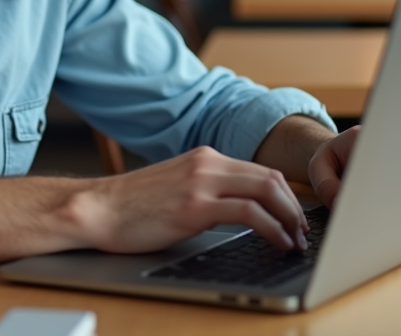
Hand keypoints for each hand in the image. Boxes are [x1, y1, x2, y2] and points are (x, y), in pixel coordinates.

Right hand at [76, 146, 308, 254]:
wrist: (97, 209)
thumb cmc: (131, 207)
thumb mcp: (176, 188)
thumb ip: (206, 190)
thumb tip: (237, 211)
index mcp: (204, 158)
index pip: (260, 171)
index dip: (286, 195)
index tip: (294, 218)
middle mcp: (207, 163)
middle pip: (271, 178)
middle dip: (294, 207)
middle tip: (302, 232)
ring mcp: (202, 182)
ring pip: (267, 190)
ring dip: (290, 218)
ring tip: (296, 241)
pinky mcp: (195, 206)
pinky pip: (250, 213)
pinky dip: (273, 228)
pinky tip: (278, 243)